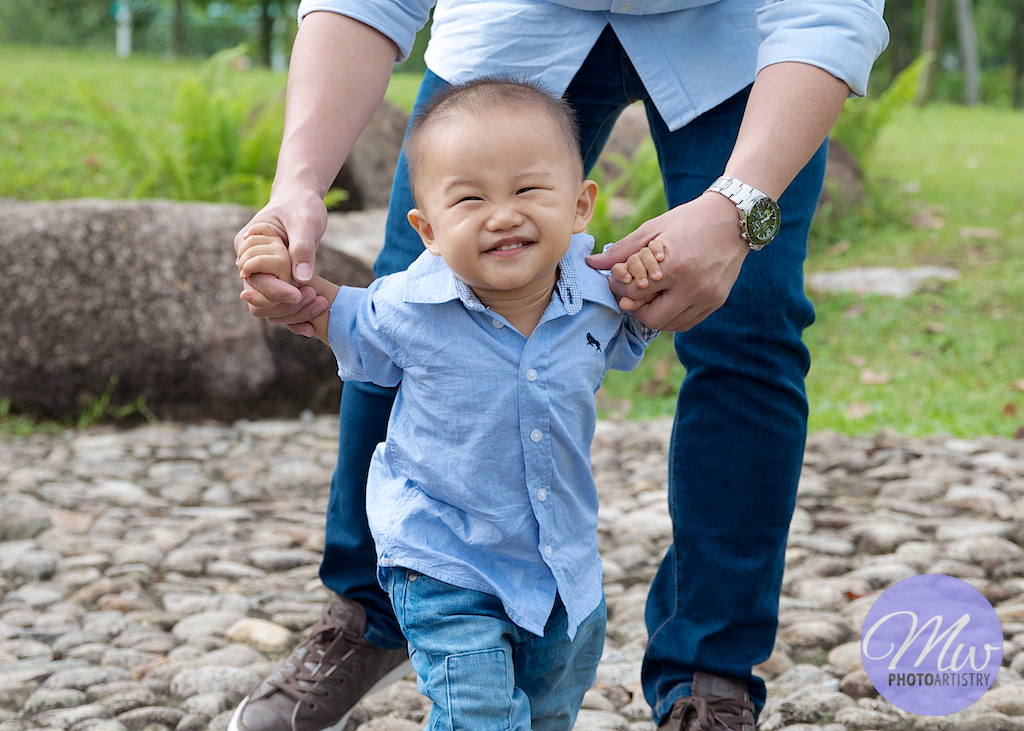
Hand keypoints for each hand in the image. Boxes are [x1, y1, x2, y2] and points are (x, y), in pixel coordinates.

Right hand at [233, 186, 330, 336]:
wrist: (302, 202)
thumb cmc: (300, 206)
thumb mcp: (304, 222)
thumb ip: (302, 248)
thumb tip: (301, 279)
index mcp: (246, 247)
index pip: (254, 279)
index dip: (275, 290)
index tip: (300, 294)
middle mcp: (248, 265)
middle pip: (259, 300)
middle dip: (287, 305)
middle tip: (317, 300)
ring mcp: (261, 276)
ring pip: (269, 308)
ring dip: (294, 313)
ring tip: (321, 304)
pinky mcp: (276, 283)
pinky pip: (279, 306)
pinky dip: (294, 318)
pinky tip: (311, 328)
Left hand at [586, 191, 748, 331]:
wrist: (733, 218)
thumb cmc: (688, 220)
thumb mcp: (652, 230)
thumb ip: (622, 250)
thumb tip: (592, 263)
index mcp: (675, 266)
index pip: (636, 294)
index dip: (621, 291)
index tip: (618, 284)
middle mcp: (693, 287)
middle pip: (652, 318)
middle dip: (636, 309)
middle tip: (631, 297)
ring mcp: (708, 297)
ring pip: (671, 325)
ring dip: (654, 316)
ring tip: (649, 298)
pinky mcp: (717, 301)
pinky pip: (688, 322)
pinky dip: (673, 318)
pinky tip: (666, 302)